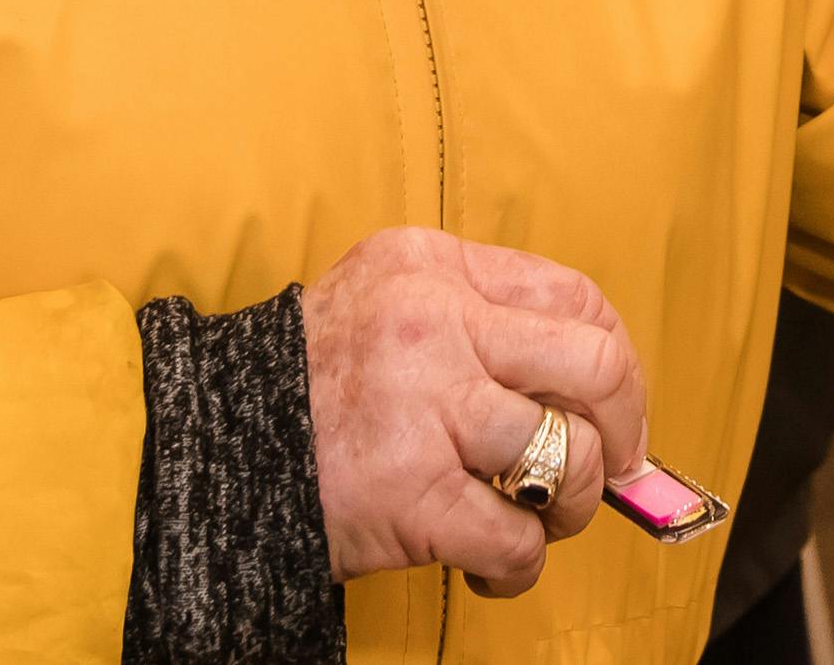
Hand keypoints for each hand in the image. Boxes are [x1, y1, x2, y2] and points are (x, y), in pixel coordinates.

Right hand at [301, 227, 648, 596]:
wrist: (210, 452)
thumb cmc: (313, 387)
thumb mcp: (387, 301)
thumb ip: (479, 316)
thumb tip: (594, 382)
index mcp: (432, 267)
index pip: (575, 299)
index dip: (616, 365)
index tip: (614, 410)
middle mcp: (433, 323)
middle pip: (595, 366)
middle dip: (624, 431)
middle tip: (609, 472)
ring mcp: (424, 408)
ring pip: (570, 457)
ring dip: (571, 508)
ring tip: (534, 520)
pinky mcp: (411, 493)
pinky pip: (517, 537)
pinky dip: (520, 566)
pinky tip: (491, 567)